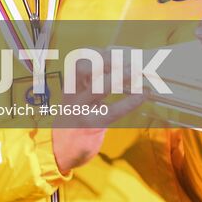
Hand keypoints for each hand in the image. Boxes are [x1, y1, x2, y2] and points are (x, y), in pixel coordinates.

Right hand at [49, 55, 143, 173]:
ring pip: (98, 86)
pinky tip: (142, 95)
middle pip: (85, 68)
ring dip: (120, 76)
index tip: (114, 51)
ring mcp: (81, 110)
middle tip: (129, 59)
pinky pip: (113, 111)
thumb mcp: (77, 100)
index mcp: (70, 85)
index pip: (78, 61)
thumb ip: (91, 86)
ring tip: (137, 72)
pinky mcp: (91, 125)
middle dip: (108, 60)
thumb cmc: (74, 121)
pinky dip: (130, 101)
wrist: (59, 151)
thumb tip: (117, 68)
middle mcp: (73, 94)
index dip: (96, 53)